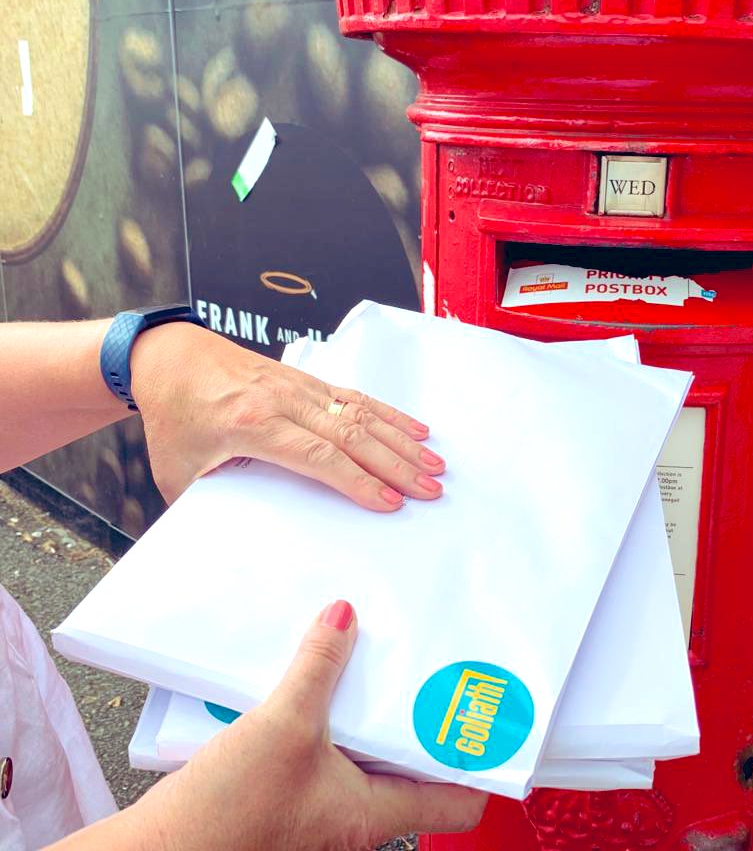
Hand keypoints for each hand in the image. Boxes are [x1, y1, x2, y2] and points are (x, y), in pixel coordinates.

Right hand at [125, 602, 485, 850]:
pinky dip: (330, 723)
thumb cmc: (228, 814)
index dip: (481, 764)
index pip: (457, 803)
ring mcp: (318, 812)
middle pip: (412, 773)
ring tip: (377, 666)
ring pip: (366, 759)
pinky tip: (316, 687)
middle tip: (434, 671)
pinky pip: (325, 755)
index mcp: (372, 815)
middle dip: (421, 723)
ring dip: (371, 718)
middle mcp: (353, 819)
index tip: (493, 720)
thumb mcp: (283, 725)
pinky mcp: (284, 800)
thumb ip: (318, 666)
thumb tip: (344, 615)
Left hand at [129, 322, 445, 507]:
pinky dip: (391, 414)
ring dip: (402, 441)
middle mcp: (285, 402)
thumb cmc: (176, 417)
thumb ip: (213, 502)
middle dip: (397, 465)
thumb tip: (236, 539)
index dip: (358, 481)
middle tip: (431, 489)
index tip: (390, 503)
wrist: (173, 358)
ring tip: (435, 464)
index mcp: (253, 426)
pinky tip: (417, 429)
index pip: (318, 457)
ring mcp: (301, 388)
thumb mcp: (180, 470)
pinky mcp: (309, 381)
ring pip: (363, 414)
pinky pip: (358, 397)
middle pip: (353, 435)